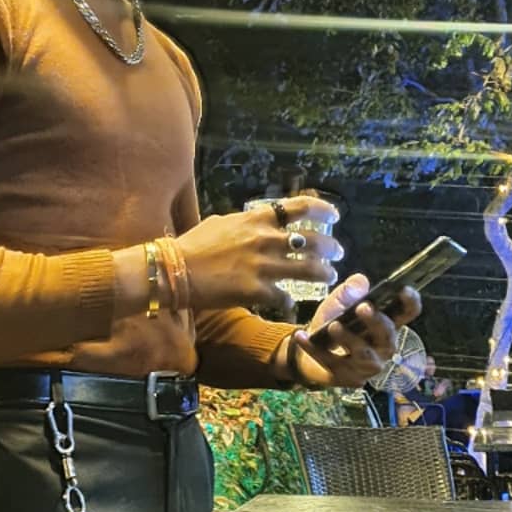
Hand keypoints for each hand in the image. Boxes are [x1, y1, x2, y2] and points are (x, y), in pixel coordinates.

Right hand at [174, 196, 341, 312]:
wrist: (174, 271)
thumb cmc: (192, 245)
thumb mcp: (221, 222)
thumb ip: (245, 222)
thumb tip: (259, 222)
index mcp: (256, 219)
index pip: (300, 207)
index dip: (323, 210)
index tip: (334, 216)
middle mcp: (265, 239)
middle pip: (313, 241)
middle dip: (331, 248)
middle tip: (337, 254)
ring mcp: (263, 265)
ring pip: (309, 270)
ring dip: (324, 274)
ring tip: (329, 277)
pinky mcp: (256, 291)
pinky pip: (285, 298)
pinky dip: (289, 302)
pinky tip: (289, 305)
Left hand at [284, 273, 423, 389]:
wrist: (310, 356)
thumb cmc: (333, 326)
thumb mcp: (337, 306)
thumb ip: (347, 294)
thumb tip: (360, 282)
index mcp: (386, 325)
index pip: (406, 314)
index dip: (410, 302)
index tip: (404, 290)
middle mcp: (382, 347)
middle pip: (387, 335)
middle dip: (376, 321)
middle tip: (363, 307)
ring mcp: (366, 365)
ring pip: (363, 354)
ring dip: (349, 339)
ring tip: (334, 326)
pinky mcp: (346, 376)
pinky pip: (330, 361)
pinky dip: (314, 349)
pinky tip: (302, 336)